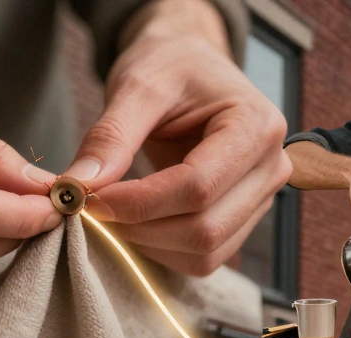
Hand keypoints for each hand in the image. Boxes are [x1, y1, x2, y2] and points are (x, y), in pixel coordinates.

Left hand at [62, 2, 290, 276]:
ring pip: (206, 252)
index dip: (140, 202)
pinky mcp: (245, 219)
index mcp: (257, 126)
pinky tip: (137, 223)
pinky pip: (206, 258)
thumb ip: (110, 137)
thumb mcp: (137, 86)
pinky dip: (164, 251)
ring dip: (150, 245)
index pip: (199, 186)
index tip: (90, 199)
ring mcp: (264, 199)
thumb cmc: (171, 67)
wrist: (194, 66)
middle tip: (92, 209)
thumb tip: (78, 187)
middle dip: (141, 228)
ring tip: (112, 214)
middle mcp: (272, 168)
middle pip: (205, 228)